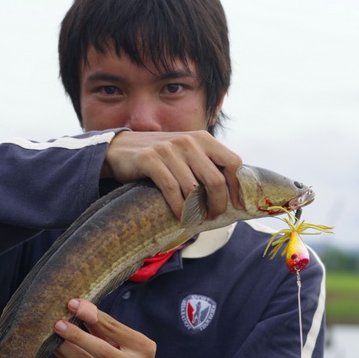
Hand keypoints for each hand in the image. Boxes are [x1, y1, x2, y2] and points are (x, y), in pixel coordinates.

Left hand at [54, 299, 154, 357]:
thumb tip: (79, 306)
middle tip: (58, 324)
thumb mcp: (127, 339)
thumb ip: (105, 325)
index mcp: (143, 348)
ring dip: (65, 347)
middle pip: (100, 349)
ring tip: (52, 335)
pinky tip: (56, 349)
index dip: (92, 315)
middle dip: (76, 335)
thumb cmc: (131, 357)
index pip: (113, 328)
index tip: (73, 304)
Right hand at [102, 130, 241, 219]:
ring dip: (196, 209)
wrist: (120, 149)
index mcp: (203, 138)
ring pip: (194, 188)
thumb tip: (230, 192)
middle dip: (217, 204)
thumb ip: (206, 164)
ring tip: (195, 218)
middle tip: (212, 216)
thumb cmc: (159, 157)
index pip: (233, 162)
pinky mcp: (149, 159)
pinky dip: (178, 206)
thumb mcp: (186, 154)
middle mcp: (188, 141)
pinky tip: (179, 215)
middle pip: (216, 180)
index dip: (238, 187)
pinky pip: (171, 188)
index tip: (237, 205)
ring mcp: (168, 149)